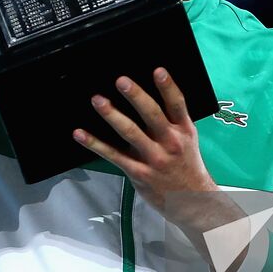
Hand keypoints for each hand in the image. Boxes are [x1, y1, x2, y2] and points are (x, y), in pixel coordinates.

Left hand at [76, 67, 223, 223]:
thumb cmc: (186, 164)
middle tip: (121, 81)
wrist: (192, 201)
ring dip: (112, 115)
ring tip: (98, 100)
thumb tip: (148, 93)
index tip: (158, 70)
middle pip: (152, 115)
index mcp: (184, 130)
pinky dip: (95, 144)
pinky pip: (113, 155)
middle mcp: (170, 142)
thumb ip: (172, 119)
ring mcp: (154, 158)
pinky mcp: (138, 173)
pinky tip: (80, 134)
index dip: (168, 87)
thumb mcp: (188, 138)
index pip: (177, 104)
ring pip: (130, 133)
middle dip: (136, 97)